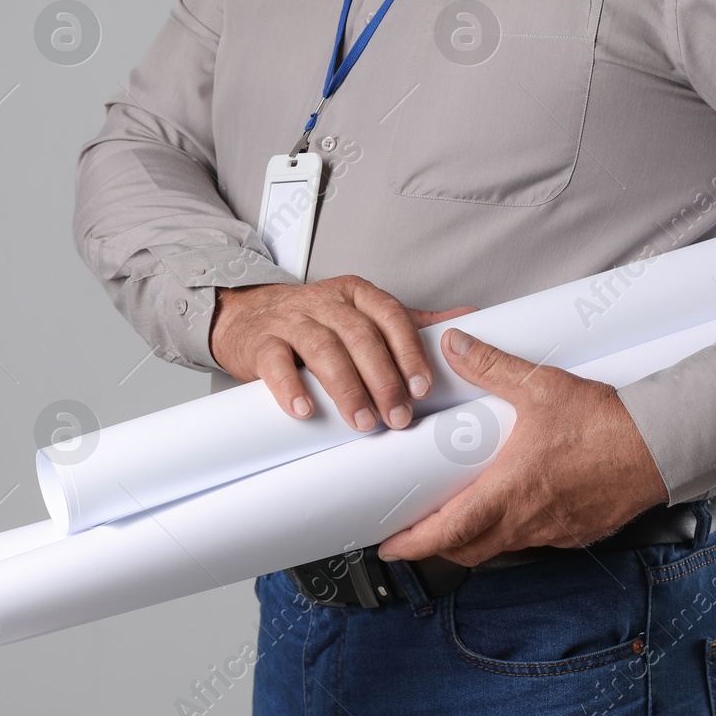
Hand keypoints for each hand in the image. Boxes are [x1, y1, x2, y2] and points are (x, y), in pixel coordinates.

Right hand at [209, 276, 473, 431]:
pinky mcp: (261, 342)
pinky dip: (290, 387)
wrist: (248, 316)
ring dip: (346, 388)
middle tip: (398, 416)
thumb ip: (412, 323)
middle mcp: (325, 302)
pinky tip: (305, 411)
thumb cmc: (315, 322)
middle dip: (383, 379)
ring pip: (322, 348)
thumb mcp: (364, 315)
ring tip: (362, 421)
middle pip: (360, 336)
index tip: (424, 387)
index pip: (390, 316)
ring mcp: (291, 320)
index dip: (409, 351)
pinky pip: (275, 363)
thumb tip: (467, 323)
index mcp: (357, 294)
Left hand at [378, 328, 668, 565]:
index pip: (448, 533)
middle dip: (434, 548)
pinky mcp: (578, 531)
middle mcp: (529, 520)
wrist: (664, 445)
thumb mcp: (541, 386)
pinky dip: (510, 532)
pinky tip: (510, 509)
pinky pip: (534, 541)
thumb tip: (457, 346)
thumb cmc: (607, 424)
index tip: (389, 547)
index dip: (413, 544)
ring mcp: (555, 531)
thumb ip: (493, 366)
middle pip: (468, 551)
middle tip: (412, 537)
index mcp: (510, 491)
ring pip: (500, 548)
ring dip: (472, 541)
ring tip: (454, 522)